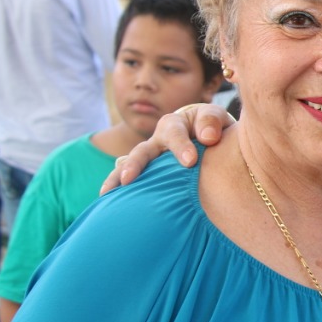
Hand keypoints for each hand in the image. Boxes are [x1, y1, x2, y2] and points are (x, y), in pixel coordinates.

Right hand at [99, 102, 233, 193]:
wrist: (207, 137)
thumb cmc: (211, 127)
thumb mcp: (215, 117)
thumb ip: (212, 121)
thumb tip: (208, 137)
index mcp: (173, 125)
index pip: (174, 134)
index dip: (181, 147)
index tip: (190, 162)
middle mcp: (156, 142)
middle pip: (142, 152)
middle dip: (135, 164)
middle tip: (128, 178)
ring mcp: (150, 160)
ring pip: (128, 166)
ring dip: (117, 178)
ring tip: (107, 193)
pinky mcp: (149, 175)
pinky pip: (133, 183)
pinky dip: (120, 192)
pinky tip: (109, 204)